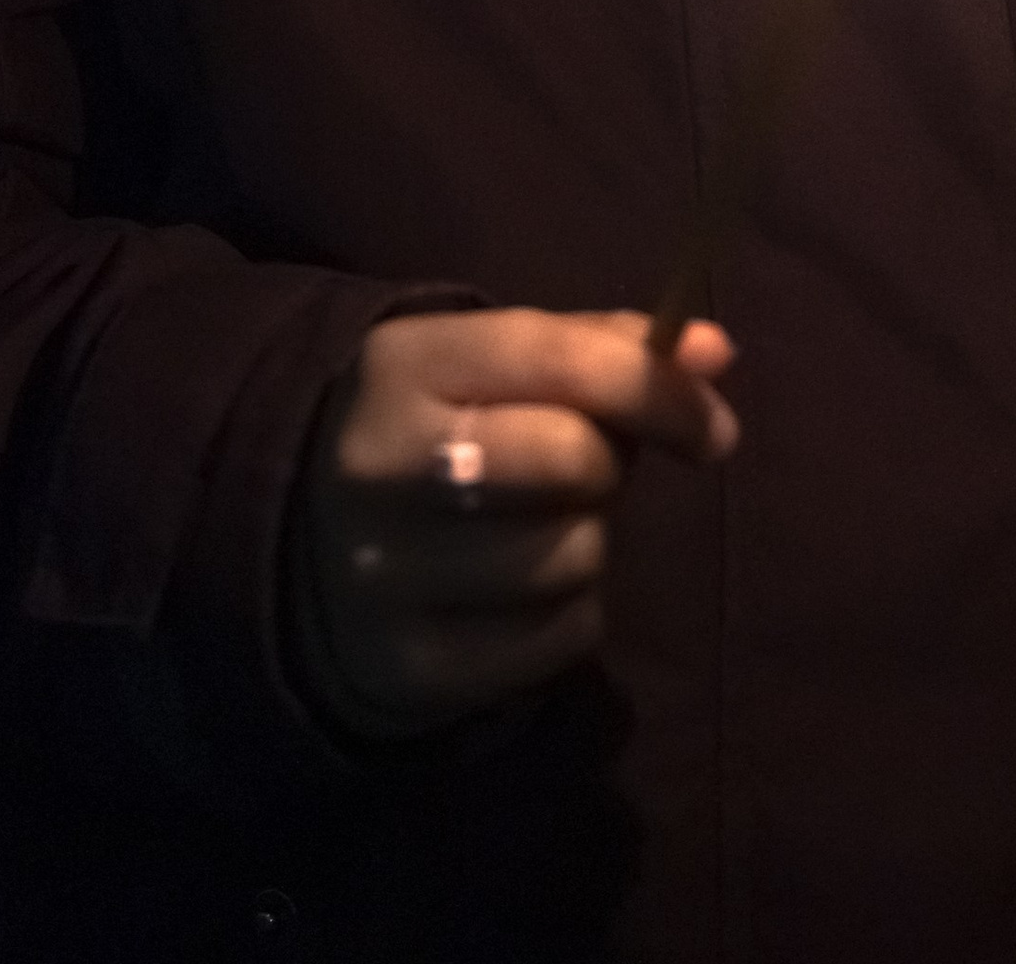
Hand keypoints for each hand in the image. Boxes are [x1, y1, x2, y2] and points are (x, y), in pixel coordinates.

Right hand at [293, 305, 737, 737]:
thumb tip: (718, 354)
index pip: (558, 357)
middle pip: (575, 459)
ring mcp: (388, 575)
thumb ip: (601, 347)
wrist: (297, 551)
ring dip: (590, 542)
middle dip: (607, 464)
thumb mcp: (486, 365)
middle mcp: (382, 465)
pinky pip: (562, 639)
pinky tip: (524, 591)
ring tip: (541, 527)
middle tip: (581, 470)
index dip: (657, 387)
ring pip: (576, 555)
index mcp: (404, 366)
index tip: (714, 425)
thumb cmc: (430, 431)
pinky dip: (572, 615)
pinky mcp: (411, 667)